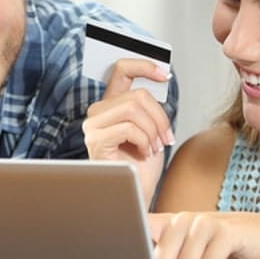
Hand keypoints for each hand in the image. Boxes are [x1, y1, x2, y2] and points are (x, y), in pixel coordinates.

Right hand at [83, 58, 173, 207]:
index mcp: (111, 105)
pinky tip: (143, 154)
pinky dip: (144, 141)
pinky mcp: (96, 141)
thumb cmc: (141, 165)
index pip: (121, 70)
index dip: (144, 66)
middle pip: (137, 95)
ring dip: (153, 130)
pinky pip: (129, 128)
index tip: (165, 74)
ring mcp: (93, 126)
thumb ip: (148, 105)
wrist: (134, 192)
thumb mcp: (150, 128)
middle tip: (165, 138)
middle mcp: (98, 112)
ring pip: (134, 109)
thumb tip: (161, 77)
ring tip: (153, 147)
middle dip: (160, 117)